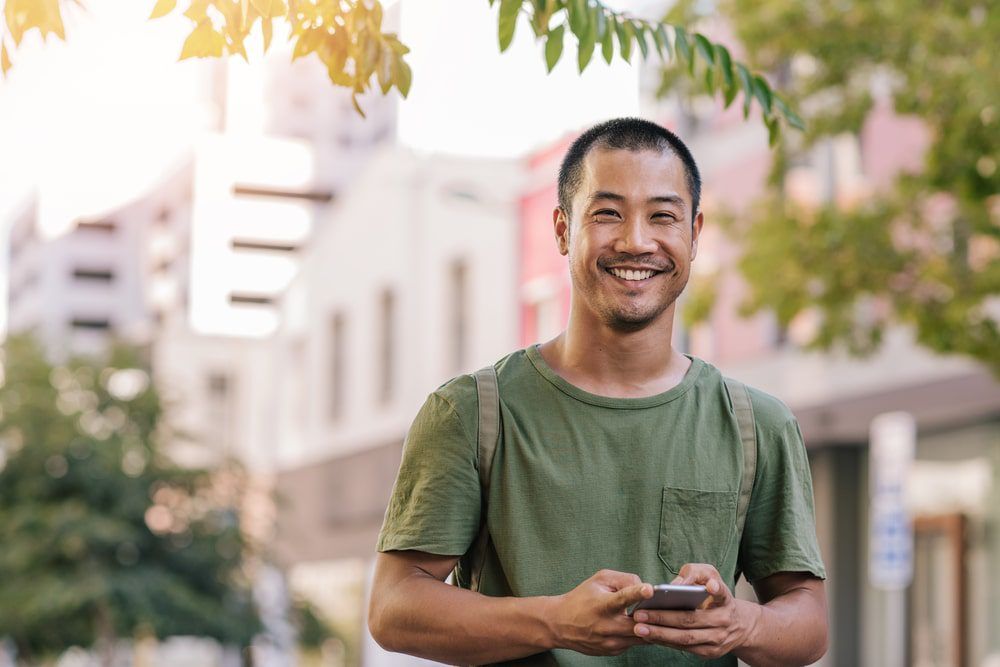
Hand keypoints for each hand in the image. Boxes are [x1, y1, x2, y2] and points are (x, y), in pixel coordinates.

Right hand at [551, 569, 652, 655]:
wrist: (560, 624)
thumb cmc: (582, 598)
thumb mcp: (599, 580)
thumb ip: (624, 580)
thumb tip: (646, 590)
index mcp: (603, 605)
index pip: (621, 598)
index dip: (637, 593)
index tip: (649, 590)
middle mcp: (607, 626)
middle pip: (639, 624)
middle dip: (652, 617)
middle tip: (662, 608)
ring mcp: (611, 642)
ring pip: (642, 636)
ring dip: (649, 627)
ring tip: (653, 616)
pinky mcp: (613, 651)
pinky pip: (635, 643)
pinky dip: (640, 634)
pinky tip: (637, 625)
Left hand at [630, 563, 758, 659]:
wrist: (737, 625)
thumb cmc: (714, 596)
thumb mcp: (710, 577)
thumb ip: (694, 574)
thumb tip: (675, 584)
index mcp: (725, 600)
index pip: (722, 593)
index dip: (716, 589)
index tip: (710, 586)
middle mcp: (724, 620)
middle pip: (691, 620)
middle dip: (663, 618)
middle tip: (640, 614)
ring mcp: (717, 639)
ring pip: (686, 638)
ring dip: (660, 634)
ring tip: (639, 627)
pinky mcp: (710, 652)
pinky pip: (684, 648)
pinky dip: (665, 642)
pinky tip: (649, 636)